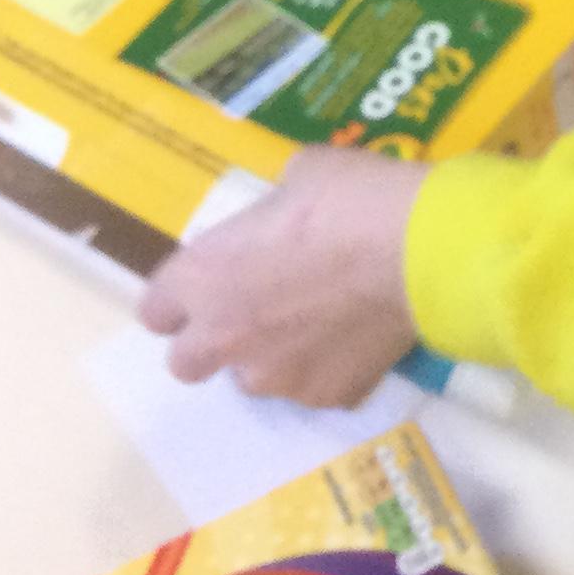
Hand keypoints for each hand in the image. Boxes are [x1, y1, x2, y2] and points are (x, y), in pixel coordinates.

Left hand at [139, 150, 424, 406]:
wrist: (417, 248)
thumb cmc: (348, 196)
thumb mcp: (297, 178)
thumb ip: (273, 213)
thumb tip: (287, 215)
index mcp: (202, 278)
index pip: (156, 309)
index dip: (183, 295)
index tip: (214, 279)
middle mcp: (224, 338)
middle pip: (187, 362)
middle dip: (215, 340)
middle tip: (259, 310)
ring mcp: (274, 376)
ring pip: (258, 377)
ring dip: (276, 354)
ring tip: (325, 319)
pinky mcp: (326, 396)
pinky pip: (318, 385)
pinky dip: (332, 366)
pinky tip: (361, 333)